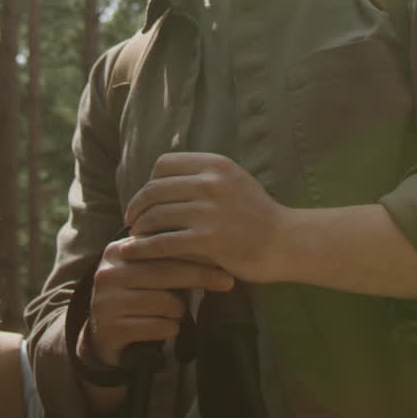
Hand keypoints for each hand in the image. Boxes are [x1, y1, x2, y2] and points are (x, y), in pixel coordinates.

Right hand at [81, 233, 233, 368]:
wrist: (103, 336)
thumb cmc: (136, 298)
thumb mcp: (146, 273)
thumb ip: (167, 259)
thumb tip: (212, 248)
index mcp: (118, 251)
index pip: (161, 247)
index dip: (194, 252)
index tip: (223, 257)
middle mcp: (109, 272)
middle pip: (165, 272)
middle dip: (200, 277)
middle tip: (228, 282)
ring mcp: (107, 300)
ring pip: (165, 303)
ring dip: (178, 313)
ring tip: (173, 314)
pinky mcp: (111, 328)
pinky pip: (158, 327)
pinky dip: (169, 330)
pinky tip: (165, 329)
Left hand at [123, 152, 286, 283]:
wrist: (286, 242)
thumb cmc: (257, 214)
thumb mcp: (233, 180)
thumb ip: (203, 177)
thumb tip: (160, 180)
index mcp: (215, 164)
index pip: (164, 164)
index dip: (149, 182)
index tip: (145, 199)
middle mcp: (211, 183)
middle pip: (155, 189)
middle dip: (137, 206)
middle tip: (130, 220)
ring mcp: (209, 211)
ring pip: (156, 216)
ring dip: (138, 228)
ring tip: (133, 238)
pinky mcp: (207, 240)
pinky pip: (163, 242)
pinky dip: (144, 248)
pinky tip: (135, 253)